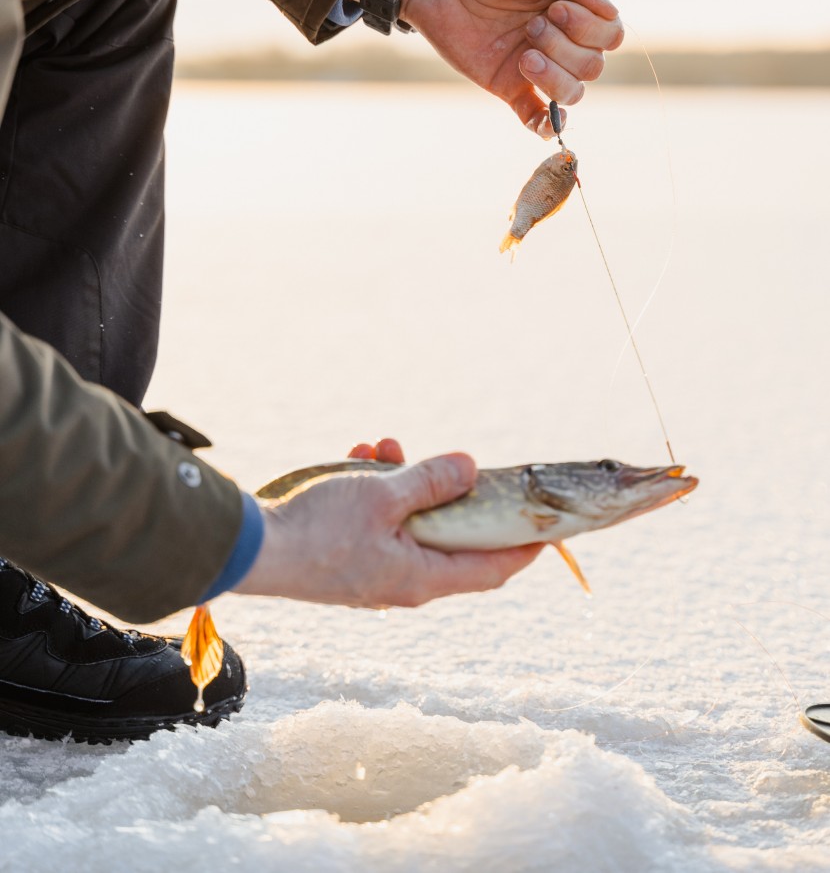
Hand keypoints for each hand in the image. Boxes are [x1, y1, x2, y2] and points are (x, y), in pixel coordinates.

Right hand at [234, 447, 542, 606]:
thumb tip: (472, 469)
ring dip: (403, 480)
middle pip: (450, 536)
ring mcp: (375, 572)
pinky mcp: (348, 558)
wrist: (251, 548)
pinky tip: (356, 459)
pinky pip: (377, 522)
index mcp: (422, 577)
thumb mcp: (384, 494)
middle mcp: (403, 582)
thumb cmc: (318, 529)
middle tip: (444, 459)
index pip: (493, 567)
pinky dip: (374, 490)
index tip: (546, 522)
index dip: (523, 545)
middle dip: (447, 489)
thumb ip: (432, 481)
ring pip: (410, 521)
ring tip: (382, 448)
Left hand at [399, 0, 623, 137]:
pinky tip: (547, 122)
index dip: (590, 28)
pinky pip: (538, 117)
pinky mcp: (509, 86)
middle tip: (531, 25)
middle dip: (566, 48)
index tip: (555, 7)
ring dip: (556, 78)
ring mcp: (536, 66)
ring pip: (573, 92)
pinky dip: (548, 125)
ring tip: (524, 57)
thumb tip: (612, 13)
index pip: (610, 34)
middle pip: (593, 65)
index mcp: (574, 9)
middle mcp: (561, 40)